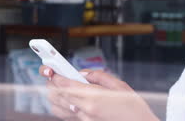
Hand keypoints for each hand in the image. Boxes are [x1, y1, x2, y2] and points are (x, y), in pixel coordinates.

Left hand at [39, 66, 158, 120]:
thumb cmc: (133, 107)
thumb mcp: (119, 85)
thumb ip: (99, 76)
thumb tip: (83, 74)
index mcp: (94, 97)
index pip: (65, 85)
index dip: (55, 76)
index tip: (52, 69)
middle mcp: (85, 110)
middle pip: (58, 96)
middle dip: (52, 84)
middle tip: (53, 75)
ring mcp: (84, 119)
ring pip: (57, 107)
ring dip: (54, 96)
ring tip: (58, 86)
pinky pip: (65, 115)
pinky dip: (60, 106)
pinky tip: (65, 99)